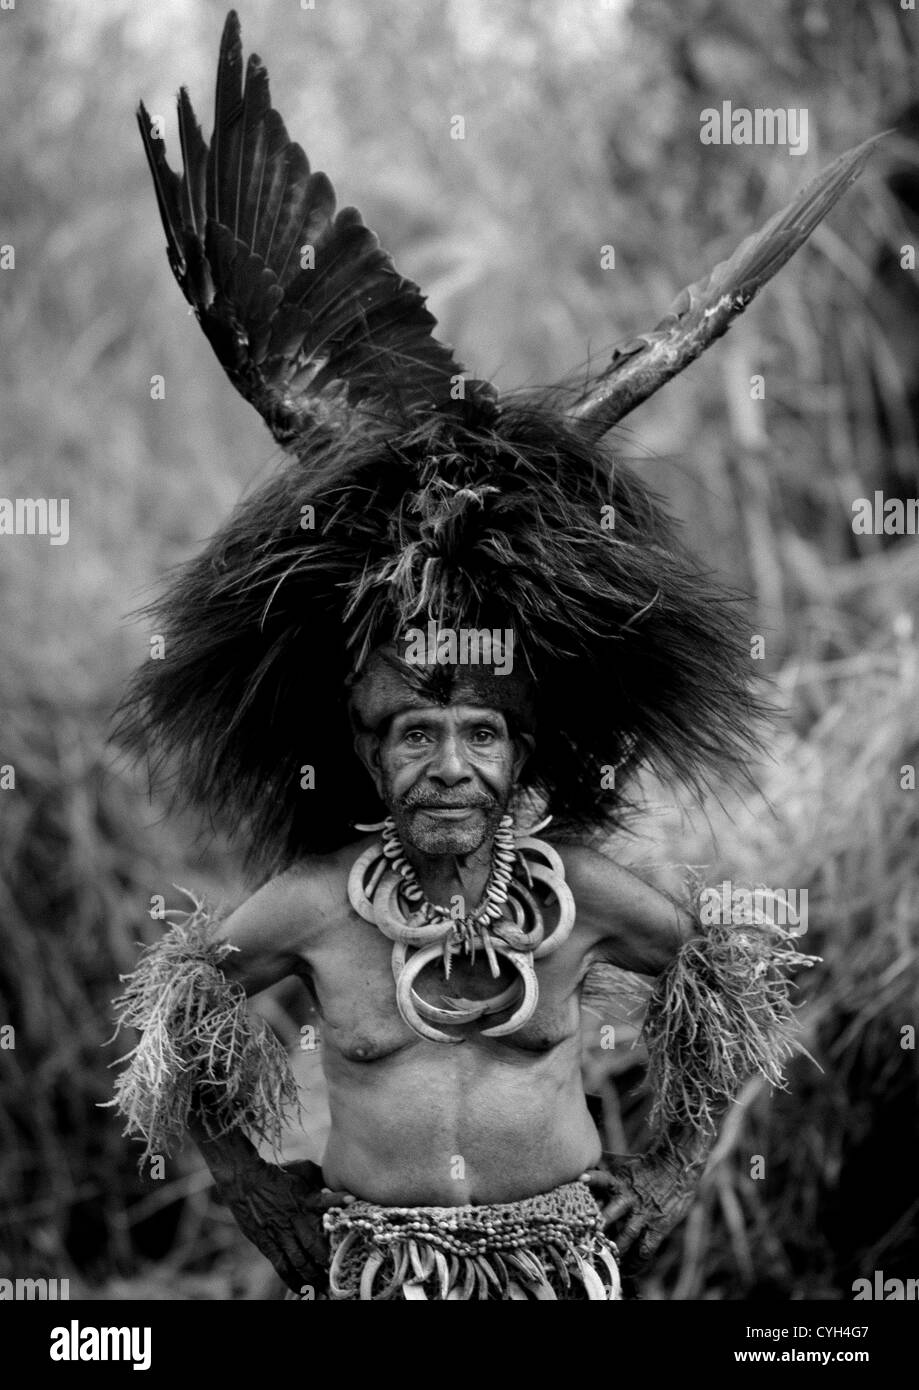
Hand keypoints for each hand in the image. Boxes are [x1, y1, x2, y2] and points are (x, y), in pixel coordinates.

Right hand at [188, 1118, 352, 1295]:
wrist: (245, 1179)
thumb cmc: (279, 1173)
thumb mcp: (303, 1169)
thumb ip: (322, 1178)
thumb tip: (340, 1182)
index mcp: (305, 1199)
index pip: (325, 1201)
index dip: (337, 1202)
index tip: (352, 1204)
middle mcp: (294, 1218)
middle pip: (313, 1245)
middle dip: (326, 1262)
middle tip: (338, 1275)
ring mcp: (279, 1232)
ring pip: (297, 1261)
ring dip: (311, 1276)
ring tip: (322, 1288)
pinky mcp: (265, 1242)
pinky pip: (281, 1265)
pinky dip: (291, 1279)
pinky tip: (301, 1289)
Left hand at [582, 1146, 701, 1269]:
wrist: (677, 1168)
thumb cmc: (647, 1167)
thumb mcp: (624, 1164)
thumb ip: (604, 1167)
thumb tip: (584, 1162)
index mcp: (620, 1183)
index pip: (603, 1179)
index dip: (592, 1179)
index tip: (579, 1179)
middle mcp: (629, 1199)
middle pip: (610, 1213)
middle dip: (597, 1227)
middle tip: (583, 1239)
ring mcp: (643, 1215)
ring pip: (626, 1235)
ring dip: (614, 1248)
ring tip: (602, 1259)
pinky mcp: (657, 1228)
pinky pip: (645, 1250)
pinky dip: (636, 1262)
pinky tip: (627, 1270)